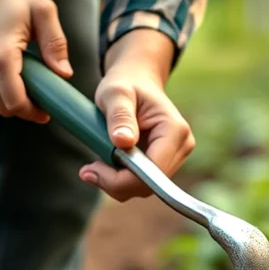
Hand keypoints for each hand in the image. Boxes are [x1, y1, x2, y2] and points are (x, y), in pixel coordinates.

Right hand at [0, 0, 71, 121]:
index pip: (16, 103)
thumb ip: (55, 43)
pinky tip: (11, 77)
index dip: (34, 112)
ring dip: (12, 101)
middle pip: (6, 109)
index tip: (48, 110)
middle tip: (41, 98)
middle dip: (26, 109)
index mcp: (0, 57)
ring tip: (27, 85)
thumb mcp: (41, 10)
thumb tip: (64, 74)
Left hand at [80, 30, 194, 200]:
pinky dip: (120, 180)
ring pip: (143, 189)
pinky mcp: (163, 165)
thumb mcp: (116, 93)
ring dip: (115, 183)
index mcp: (175, 130)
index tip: (91, 170)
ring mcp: (174, 158)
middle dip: (115, 183)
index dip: (121, 180)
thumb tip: (122, 142)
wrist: (136, 81)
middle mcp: (181, 147)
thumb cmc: (125, 83)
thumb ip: (119, 115)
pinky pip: (140, 184)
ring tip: (95, 165)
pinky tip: (106, 165)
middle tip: (87, 170)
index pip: (152, 173)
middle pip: (148, 186)